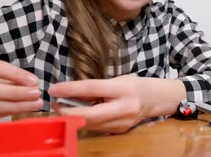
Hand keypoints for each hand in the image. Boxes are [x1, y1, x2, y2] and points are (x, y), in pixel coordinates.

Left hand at [49, 75, 185, 133]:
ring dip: (73, 117)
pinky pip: (96, 128)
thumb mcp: (117, 80)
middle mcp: (124, 107)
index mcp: (124, 89)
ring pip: (90, 124)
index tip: (54, 89)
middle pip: (89, 114)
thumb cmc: (135, 85)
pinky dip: (84, 121)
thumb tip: (68, 92)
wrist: (156, 99)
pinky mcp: (120, 131)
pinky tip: (79, 115)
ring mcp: (123, 122)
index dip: (71, 90)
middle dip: (67, 111)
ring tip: (62, 108)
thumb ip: (95, 87)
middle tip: (54, 105)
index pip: (93, 89)